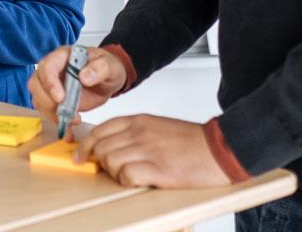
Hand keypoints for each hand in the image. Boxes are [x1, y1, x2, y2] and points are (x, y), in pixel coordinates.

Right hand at [29, 46, 128, 131]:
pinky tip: (69, 131)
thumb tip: (84, 77)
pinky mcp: (55, 100)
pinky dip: (57, 123)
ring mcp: (51, 85)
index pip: (47, 67)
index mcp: (63, 56)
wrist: (108, 80)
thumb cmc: (107, 68)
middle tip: (68, 113)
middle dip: (49, 102)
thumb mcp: (110, 66)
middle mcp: (53, 70)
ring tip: (75, 120)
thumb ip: (99, 69)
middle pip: (37, 84)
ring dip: (52, 114)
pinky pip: (48, 112)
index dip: (50, 83)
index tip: (60, 98)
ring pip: (39, 100)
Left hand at [75, 115, 231, 187]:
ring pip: (110, 161)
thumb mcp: (158, 127)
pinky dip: (128, 181)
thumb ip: (134, 133)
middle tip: (112, 170)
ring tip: (131, 176)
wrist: (220, 148)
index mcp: (139, 121)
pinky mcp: (159, 169)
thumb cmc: (191, 141)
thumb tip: (112, 147)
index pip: (100, 130)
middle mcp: (139, 132)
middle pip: (101, 147)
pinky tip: (140, 180)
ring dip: (115, 173)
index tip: (81, 155)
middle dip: (101, 162)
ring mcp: (148, 149)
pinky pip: (127, 175)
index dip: (86, 145)